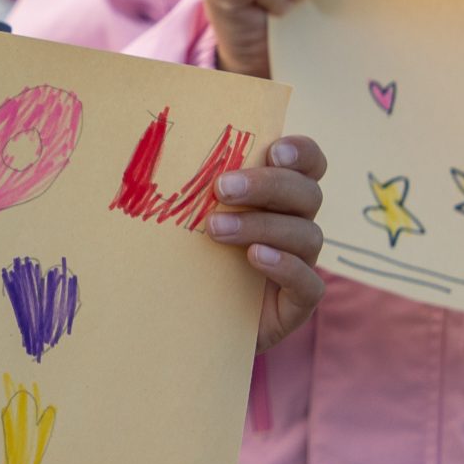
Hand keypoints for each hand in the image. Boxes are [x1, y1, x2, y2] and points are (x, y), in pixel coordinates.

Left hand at [206, 134, 326, 348]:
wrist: (188, 318)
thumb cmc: (188, 253)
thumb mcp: (189, 215)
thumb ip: (192, 184)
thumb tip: (155, 146)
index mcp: (278, 195)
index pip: (308, 163)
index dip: (300, 152)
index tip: (273, 151)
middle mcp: (296, 224)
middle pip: (306, 194)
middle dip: (266, 186)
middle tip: (221, 188)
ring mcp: (301, 263)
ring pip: (306, 234)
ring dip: (261, 225)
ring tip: (215, 229)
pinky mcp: (297, 302)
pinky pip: (308, 283)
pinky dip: (284, 266)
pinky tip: (253, 257)